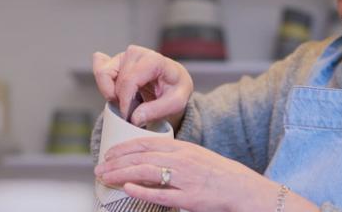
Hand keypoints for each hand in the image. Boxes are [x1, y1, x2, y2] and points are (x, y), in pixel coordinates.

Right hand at [93, 45, 193, 127]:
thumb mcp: (175, 103)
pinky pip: (100, 71)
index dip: (126, 101)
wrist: (173, 83)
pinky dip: (104, 86)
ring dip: (111, 93)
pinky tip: (116, 93)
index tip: (129, 117)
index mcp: (154, 60)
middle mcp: (137, 53)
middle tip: (133, 111)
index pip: (130, 80)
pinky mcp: (115, 60)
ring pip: (104, 74)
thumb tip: (135, 118)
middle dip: (121, 100)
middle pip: (118, 80)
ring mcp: (124, 55)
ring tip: (126, 102)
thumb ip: (156, 111)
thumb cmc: (175, 90)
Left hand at [94, 137, 280, 211]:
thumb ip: (173, 156)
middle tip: (98, 168)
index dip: (123, 147)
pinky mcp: (189, 198)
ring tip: (104, 178)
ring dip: (121, 174)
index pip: (146, 143)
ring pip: (146, 172)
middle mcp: (181, 159)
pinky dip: (141, 190)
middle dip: (116, 161)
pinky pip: (161, 193)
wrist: (243, 188)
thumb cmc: (219, 174)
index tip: (108, 153)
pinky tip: (126, 188)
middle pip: (141, 156)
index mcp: (182, 147)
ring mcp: (185, 179)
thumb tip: (148, 159)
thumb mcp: (195, 156)